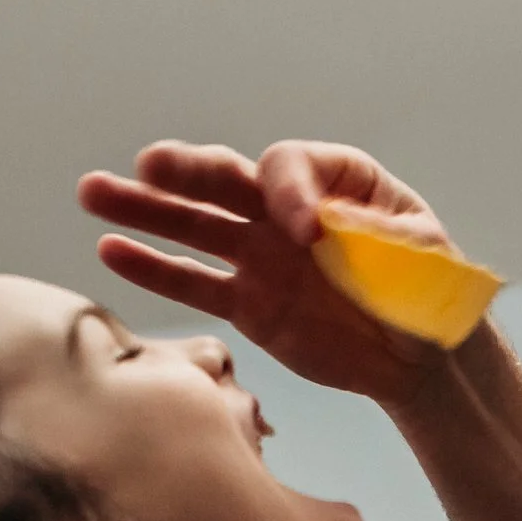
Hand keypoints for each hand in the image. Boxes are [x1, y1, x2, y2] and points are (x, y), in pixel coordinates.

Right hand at [78, 140, 457, 407]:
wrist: (421, 356)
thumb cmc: (427, 292)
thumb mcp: (419, 252)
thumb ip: (370, 233)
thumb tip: (313, 227)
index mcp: (334, 181)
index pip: (290, 166)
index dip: (289, 191)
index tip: (306, 230)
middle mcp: (285, 211)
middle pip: (227, 180)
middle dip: (189, 172)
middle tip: (148, 165)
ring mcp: (261, 256)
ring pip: (196, 226)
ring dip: (146, 210)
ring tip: (95, 193)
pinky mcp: (248, 304)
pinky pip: (196, 284)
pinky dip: (155, 269)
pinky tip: (112, 252)